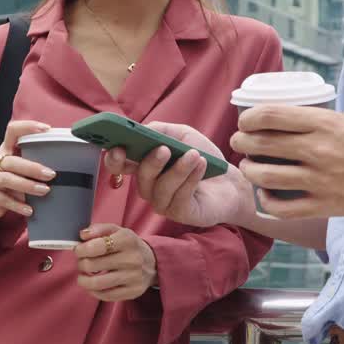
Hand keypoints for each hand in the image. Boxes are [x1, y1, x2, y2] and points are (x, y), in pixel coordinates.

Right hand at [0, 120, 55, 220]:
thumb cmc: (9, 179)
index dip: (28, 127)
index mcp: (5, 149)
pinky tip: (30, 210)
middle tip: (51, 175)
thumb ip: (32, 160)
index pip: (13, 130)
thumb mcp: (17, 167)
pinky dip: (19, 205)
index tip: (47, 129)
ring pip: (8, 179)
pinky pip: (5, 200)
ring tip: (45, 191)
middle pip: (13, 161)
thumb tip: (66, 161)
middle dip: (33, 168)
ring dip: (28, 186)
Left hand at [74, 223, 156, 300]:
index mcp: (127, 240)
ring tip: (83, 276)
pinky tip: (93, 285)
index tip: (78, 250)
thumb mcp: (117, 231)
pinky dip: (93, 291)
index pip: (97, 246)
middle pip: (93, 265)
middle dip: (81, 264)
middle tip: (82, 262)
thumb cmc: (128, 246)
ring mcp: (133, 277)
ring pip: (97, 283)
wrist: (152, 262)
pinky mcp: (133, 291)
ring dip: (83, 280)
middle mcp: (132, 259)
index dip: (82, 249)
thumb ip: (98, 229)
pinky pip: (105, 295)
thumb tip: (83, 235)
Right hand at [108, 122, 253, 228]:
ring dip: (178, 169)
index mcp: (144, 166)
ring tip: (194, 155)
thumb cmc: (202, 157)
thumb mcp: (182, 135)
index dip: (114, 158)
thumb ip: (160, 130)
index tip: (117, 147)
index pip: (120, 165)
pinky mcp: (180, 213)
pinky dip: (191, 178)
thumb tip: (143, 130)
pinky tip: (202, 165)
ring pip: (161, 188)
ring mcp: (163, 203)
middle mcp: (149, 187)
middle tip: (163, 148)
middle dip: (150, 162)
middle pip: (140, 177)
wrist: (229, 181)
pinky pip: (180, 197)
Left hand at [231, 105, 343, 218]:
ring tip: (249, 167)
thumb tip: (290, 121)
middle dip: (242, 142)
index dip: (249, 117)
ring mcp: (321, 180)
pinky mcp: (326, 205)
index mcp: (324, 123)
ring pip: (266, 175)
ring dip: (250, 170)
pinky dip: (268, 200)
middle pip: (262, 144)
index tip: (245, 120)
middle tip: (240, 142)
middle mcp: (318, 150)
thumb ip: (319, 122)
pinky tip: (266, 194)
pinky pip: (284, 208)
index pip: (271, 115)